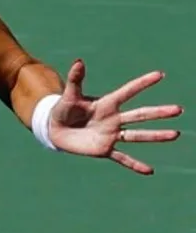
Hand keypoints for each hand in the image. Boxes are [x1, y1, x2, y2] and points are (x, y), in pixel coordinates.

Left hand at [49, 59, 182, 174]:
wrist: (55, 130)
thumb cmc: (63, 110)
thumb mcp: (69, 95)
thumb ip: (75, 80)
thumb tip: (78, 61)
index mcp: (106, 104)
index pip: (128, 92)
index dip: (142, 83)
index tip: (159, 74)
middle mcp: (114, 119)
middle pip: (140, 115)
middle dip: (158, 113)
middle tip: (178, 109)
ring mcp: (111, 134)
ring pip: (137, 135)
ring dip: (156, 135)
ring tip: (175, 134)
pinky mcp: (104, 149)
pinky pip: (122, 158)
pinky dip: (134, 164)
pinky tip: (149, 171)